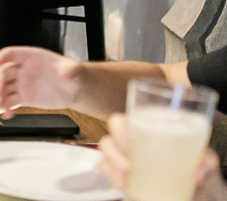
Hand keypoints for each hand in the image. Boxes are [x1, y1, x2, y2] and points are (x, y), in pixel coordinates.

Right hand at [0, 46, 80, 117]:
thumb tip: (66, 73)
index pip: (11, 54)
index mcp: (31, 57)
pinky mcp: (24, 97)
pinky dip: (6, 108)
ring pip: (4, 89)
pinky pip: (11, 102)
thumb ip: (70, 69)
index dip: (1, 57)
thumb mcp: (73, 69)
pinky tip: (6, 114)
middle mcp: (22, 70)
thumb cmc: (72, 74)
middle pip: (3, 73)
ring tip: (0, 107)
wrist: (74, 90)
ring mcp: (22, 84)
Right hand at [100, 116, 226, 198]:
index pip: (118, 121)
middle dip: (113, 154)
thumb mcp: (198, 154)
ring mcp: (120, 157)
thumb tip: (198, 169)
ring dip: (112, 169)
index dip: (117, 130)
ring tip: (124, 180)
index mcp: (140, 128)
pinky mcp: (119, 172)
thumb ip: (203, 158)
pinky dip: (111, 178)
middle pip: (106, 141)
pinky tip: (121, 186)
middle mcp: (126, 141)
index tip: (126, 143)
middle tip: (127, 167)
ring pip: (104, 158)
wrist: (186, 177)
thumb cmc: (187, 157)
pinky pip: (106, 172)